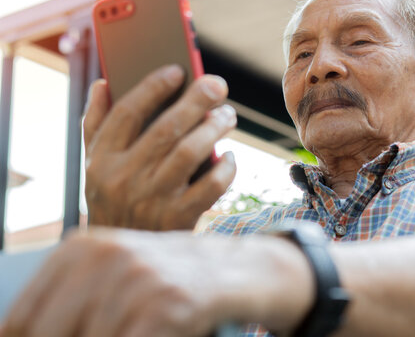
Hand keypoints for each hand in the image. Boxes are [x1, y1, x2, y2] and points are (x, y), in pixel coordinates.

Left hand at [1, 228, 313, 336]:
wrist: (232, 270)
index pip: (21, 320)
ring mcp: (139, 278)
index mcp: (82, 249)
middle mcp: (106, 256)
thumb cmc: (166, 279)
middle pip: (49, 334)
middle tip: (111, 332)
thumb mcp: (114, 274)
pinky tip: (157, 335)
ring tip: (138, 329)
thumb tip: (19, 333)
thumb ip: (70, 302)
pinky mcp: (169, 303)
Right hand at [83, 65, 236, 229]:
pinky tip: (230, 156)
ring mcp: (152, 200)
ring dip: (214, 128)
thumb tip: (104, 83)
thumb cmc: (113, 198)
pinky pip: (211, 186)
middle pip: (165, 128)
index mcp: (101, 160)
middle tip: (217, 85)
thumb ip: (96, 124)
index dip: (153, 87)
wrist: (126, 251)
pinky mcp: (179, 219)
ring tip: (227, 115)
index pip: (127, 113)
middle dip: (196, 101)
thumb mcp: (94, 165)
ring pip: (190, 152)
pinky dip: (226, 168)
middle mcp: (124, 178)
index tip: (178, 70)